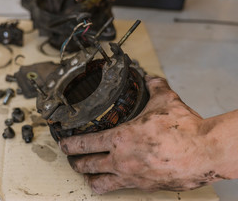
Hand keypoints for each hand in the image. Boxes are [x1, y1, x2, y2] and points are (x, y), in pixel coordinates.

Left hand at [60, 77, 226, 193]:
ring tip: (88, 174)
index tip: (63, 144)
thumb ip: (154, 88)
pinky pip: (121, 189)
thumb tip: (151, 79)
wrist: (205, 153)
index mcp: (120, 139)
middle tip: (72, 159)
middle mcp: (121, 161)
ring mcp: (131, 177)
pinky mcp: (145, 187)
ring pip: (99, 184)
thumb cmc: (184, 131)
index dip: (69, 144)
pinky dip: (113, 186)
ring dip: (90, 178)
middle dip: (75, 162)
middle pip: (86, 166)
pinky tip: (115, 180)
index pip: (84, 143)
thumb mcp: (165, 101)